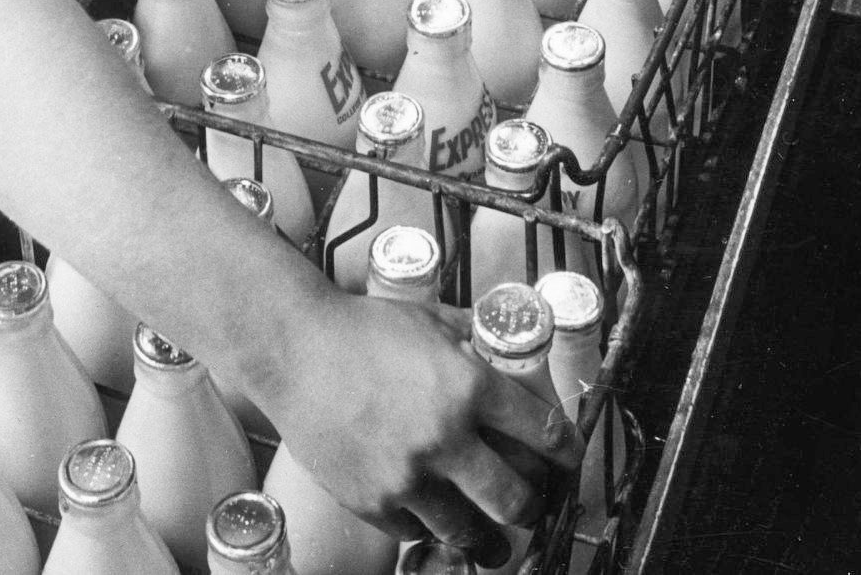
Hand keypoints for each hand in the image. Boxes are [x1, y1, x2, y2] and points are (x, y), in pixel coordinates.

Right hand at [259, 288, 582, 561]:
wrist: (293, 348)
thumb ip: (473, 338)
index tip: (567, 459)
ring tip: (496, 542)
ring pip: (469, 529)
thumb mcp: (431, 319)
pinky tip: (435, 519)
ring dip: (489, 536)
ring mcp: (408, 475)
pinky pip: (417, 532)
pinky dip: (430, 528)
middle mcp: (446, 437)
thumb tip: (507, 347)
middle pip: (515, 497)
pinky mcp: (373, 500)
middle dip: (533, 504)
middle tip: (533, 504)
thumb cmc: (359, 327)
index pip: (544, 433)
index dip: (566, 451)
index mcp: (469, 387)